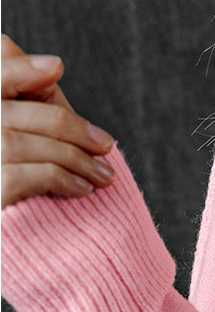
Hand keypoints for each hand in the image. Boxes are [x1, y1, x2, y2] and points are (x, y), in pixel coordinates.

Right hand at [1, 34, 115, 208]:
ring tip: (103, 175)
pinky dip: (59, 178)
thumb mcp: (28, 136)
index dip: (19, 69)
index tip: (57, 68)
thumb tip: (53, 67)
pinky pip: (21, 176)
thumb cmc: (21, 183)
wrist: (21, 244)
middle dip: (68, 126)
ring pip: (17, 144)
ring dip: (72, 157)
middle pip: (11, 113)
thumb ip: (32, 102)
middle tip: (106, 144)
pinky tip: (82, 189)